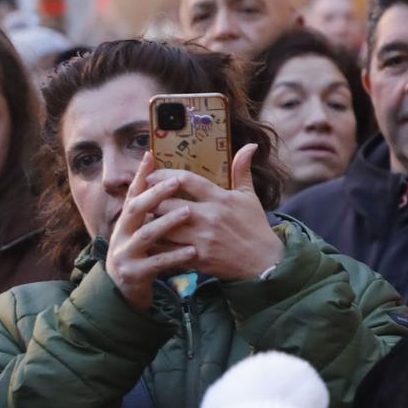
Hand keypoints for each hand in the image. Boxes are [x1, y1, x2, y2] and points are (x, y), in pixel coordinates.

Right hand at [105, 154, 198, 312]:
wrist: (125, 296)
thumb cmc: (142, 259)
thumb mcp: (144, 235)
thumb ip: (155, 213)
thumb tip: (170, 186)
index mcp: (127, 222)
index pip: (134, 193)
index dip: (141, 175)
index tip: (150, 155)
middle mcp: (122, 234)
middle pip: (136, 208)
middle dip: (155, 193)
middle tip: (177, 181)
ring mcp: (125, 254)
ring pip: (146, 234)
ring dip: (167, 222)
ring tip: (188, 212)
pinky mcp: (134, 274)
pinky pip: (156, 263)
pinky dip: (174, 256)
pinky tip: (192, 251)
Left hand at [151, 144, 284, 282]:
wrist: (264, 263)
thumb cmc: (255, 227)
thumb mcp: (250, 197)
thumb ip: (242, 170)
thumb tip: (250, 145)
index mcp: (220, 198)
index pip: (186, 180)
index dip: (163, 175)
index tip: (150, 176)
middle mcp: (209, 217)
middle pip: (166, 203)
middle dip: (151, 201)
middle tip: (143, 199)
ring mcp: (202, 239)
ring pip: (163, 227)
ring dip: (151, 223)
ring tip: (145, 219)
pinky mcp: (198, 258)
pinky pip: (168, 250)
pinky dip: (157, 245)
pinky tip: (151, 241)